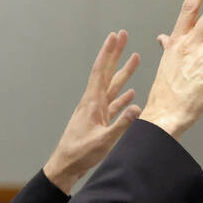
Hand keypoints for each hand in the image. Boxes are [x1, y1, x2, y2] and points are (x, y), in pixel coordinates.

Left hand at [43, 30, 140, 191]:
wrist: (66, 167)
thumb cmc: (81, 155)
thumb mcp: (103, 141)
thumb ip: (121, 125)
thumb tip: (137, 107)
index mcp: (92, 103)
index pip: (101, 72)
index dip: (108, 53)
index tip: (115, 36)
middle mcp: (93, 103)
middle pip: (106, 73)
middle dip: (115, 54)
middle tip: (123, 35)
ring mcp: (95, 112)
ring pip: (112, 87)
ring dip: (123, 73)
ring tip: (135, 59)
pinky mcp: (98, 122)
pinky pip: (113, 105)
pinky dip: (122, 98)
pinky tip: (130, 94)